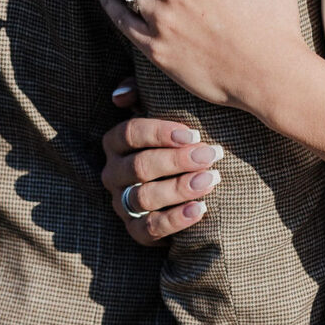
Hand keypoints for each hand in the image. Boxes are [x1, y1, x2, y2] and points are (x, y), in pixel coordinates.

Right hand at [100, 80, 225, 244]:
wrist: (186, 182)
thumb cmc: (174, 140)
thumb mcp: (158, 111)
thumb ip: (142, 94)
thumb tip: (121, 96)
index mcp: (114, 144)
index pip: (129, 134)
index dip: (159, 133)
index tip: (194, 134)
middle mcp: (113, 174)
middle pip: (140, 166)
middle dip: (178, 160)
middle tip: (211, 154)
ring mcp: (122, 204)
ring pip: (144, 198)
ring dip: (179, 188)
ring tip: (212, 179)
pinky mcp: (136, 230)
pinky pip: (150, 229)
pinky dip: (175, 220)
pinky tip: (200, 209)